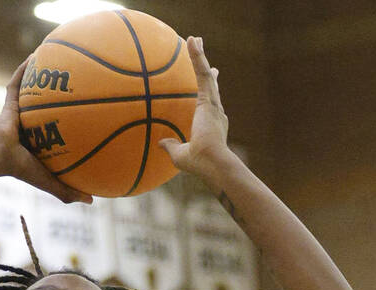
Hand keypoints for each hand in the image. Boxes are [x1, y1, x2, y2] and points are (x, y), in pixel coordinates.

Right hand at [0, 59, 91, 203]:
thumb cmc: (21, 170)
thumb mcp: (50, 180)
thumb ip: (69, 190)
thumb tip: (93, 201)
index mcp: (37, 142)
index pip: (54, 132)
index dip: (64, 125)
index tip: (82, 118)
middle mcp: (28, 126)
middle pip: (45, 108)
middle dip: (56, 97)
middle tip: (74, 85)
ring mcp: (17, 113)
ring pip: (31, 92)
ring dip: (41, 77)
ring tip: (56, 61)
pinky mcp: (9, 103)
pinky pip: (17, 82)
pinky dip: (25, 69)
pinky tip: (37, 54)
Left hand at [158, 37, 233, 177]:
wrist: (212, 163)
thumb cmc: (199, 165)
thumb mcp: (181, 155)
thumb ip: (172, 146)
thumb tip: (160, 143)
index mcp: (211, 122)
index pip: (210, 100)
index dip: (211, 88)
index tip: (212, 76)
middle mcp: (215, 110)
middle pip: (210, 83)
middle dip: (206, 66)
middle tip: (202, 51)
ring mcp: (213, 104)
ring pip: (206, 74)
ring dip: (200, 55)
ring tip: (195, 39)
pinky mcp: (209, 99)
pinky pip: (202, 73)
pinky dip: (198, 57)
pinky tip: (192, 42)